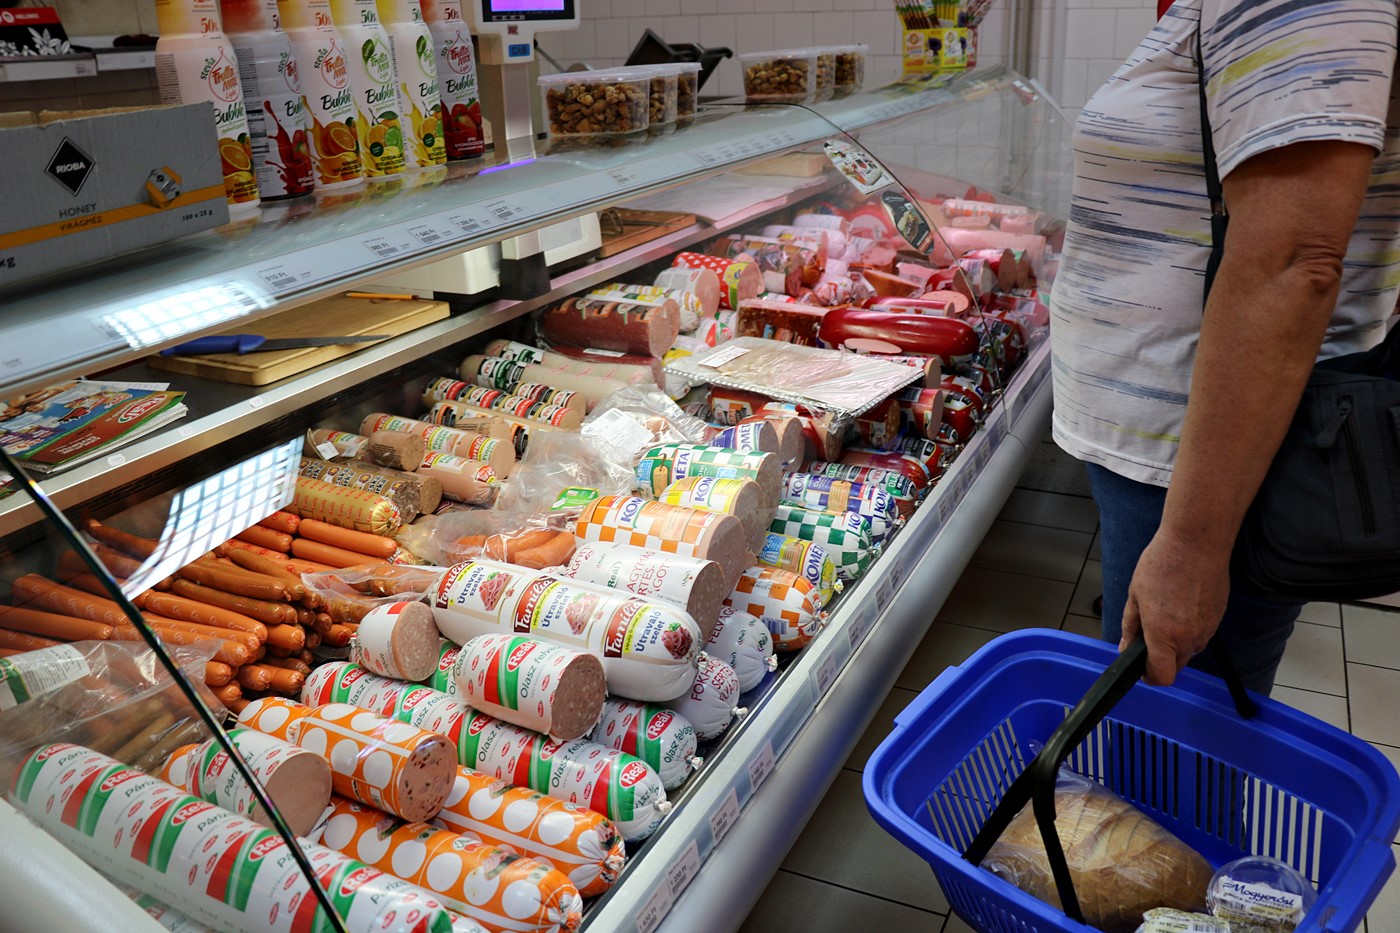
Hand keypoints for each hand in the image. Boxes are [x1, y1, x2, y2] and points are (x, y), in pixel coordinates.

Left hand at [1119, 529, 1230, 686]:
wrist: (1197, 543)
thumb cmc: (1162, 564)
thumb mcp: (1135, 595)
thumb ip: (1130, 627)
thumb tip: (1125, 648)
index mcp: (1163, 633)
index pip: (1162, 676)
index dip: (1149, 677)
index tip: (1141, 669)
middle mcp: (1189, 637)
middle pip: (1175, 665)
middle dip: (1160, 658)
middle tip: (1148, 634)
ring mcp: (1207, 630)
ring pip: (1189, 650)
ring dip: (1176, 642)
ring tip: (1166, 612)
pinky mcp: (1218, 619)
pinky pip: (1201, 635)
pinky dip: (1190, 629)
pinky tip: (1181, 606)